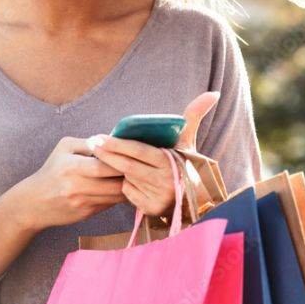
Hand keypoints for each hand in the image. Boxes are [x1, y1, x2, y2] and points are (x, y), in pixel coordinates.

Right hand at [17, 136, 127, 231]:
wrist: (34, 203)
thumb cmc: (52, 170)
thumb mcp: (64, 148)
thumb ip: (88, 142)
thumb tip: (112, 139)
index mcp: (72, 166)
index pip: (104, 166)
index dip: (121, 161)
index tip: (132, 156)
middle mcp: (77, 187)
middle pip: (114, 183)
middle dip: (129, 176)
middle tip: (139, 168)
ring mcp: (82, 203)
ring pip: (115, 196)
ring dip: (127, 187)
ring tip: (134, 177)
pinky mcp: (86, 214)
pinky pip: (109, 204)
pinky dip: (118, 196)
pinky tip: (123, 188)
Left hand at [88, 91, 221, 216]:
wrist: (196, 197)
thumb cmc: (185, 162)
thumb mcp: (188, 140)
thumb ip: (194, 115)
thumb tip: (213, 93)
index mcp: (173, 162)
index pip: (140, 151)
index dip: (118, 144)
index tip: (99, 136)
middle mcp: (167, 182)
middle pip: (128, 166)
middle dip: (107, 154)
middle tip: (92, 143)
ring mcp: (158, 198)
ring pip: (126, 179)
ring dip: (112, 168)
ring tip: (98, 155)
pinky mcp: (150, 210)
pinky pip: (128, 193)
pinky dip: (124, 184)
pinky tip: (119, 176)